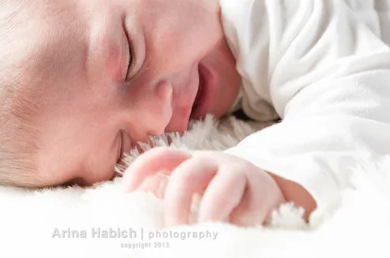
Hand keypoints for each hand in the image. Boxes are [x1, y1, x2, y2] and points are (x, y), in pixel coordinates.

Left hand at [121, 147, 285, 226]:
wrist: (263, 187)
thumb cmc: (214, 192)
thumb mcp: (191, 188)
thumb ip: (169, 194)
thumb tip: (139, 219)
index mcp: (187, 161)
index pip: (159, 156)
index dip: (140, 170)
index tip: (126, 195)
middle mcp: (210, 162)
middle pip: (187, 174)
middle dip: (176, 205)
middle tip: (173, 232)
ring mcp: (237, 174)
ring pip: (223, 187)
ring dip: (209, 214)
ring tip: (205, 233)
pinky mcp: (261, 192)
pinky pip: (248, 209)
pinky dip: (238, 224)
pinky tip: (232, 233)